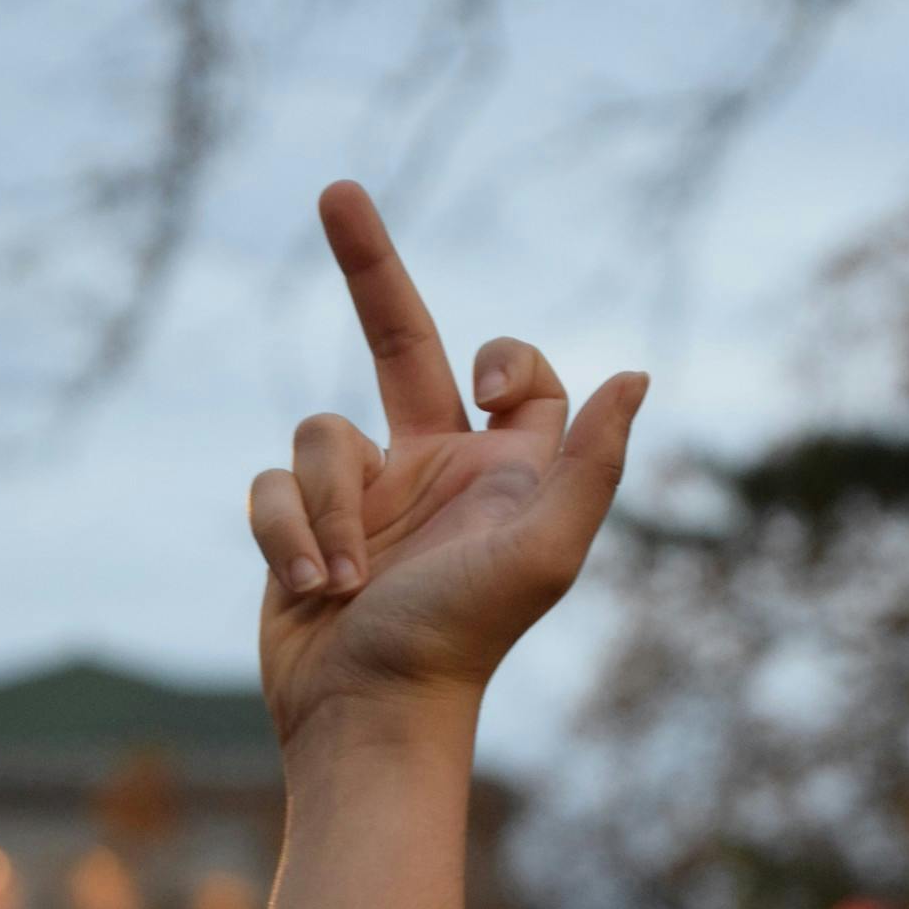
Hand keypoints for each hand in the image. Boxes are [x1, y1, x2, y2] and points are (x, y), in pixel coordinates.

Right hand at [250, 182, 647, 751]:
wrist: (369, 718)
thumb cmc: (460, 642)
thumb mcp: (543, 552)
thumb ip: (590, 463)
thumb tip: (637, 375)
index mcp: (500, 472)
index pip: (511, 375)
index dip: (503, 360)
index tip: (479, 391)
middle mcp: (433, 471)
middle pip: (400, 339)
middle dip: (369, 265)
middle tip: (337, 190)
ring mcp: (362, 497)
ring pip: (319, 430)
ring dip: (327, 505)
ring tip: (346, 578)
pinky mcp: (298, 526)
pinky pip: (271, 486)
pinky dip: (287, 531)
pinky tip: (312, 588)